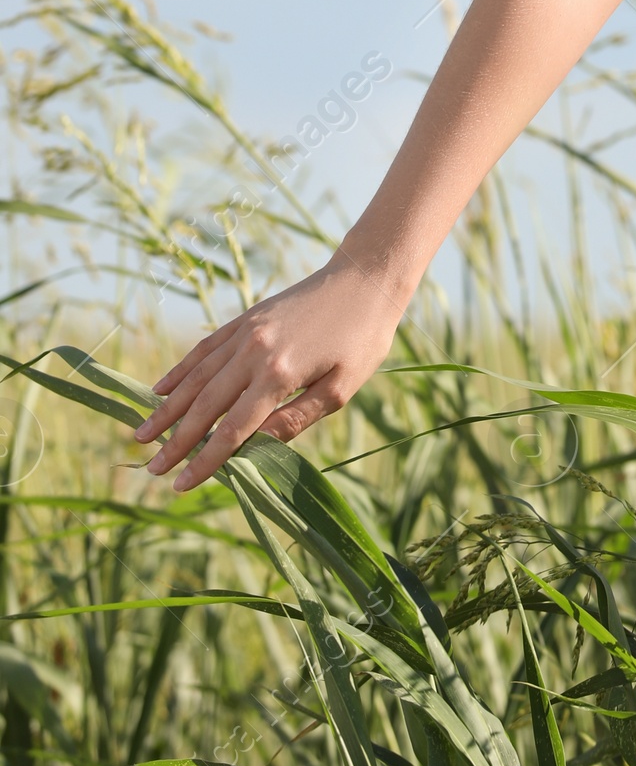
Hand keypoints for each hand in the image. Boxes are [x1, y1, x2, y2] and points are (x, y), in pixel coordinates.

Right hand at [132, 250, 408, 490]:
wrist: (364, 279)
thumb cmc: (362, 340)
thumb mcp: (340, 389)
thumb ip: (295, 420)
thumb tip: (254, 450)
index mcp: (279, 375)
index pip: (232, 430)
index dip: (205, 461)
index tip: (180, 486)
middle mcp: (254, 352)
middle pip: (205, 406)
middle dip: (176, 441)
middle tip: (151, 471)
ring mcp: (246, 331)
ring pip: (196, 376)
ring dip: (167, 408)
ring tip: (142, 435)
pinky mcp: (246, 317)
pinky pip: (205, 348)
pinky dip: (180, 369)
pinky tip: (160, 388)